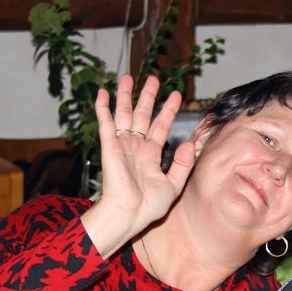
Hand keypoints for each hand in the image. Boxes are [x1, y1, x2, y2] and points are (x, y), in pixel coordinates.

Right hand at [82, 74, 195, 257]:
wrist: (130, 213)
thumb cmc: (149, 206)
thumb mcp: (173, 185)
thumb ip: (182, 165)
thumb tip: (189, 144)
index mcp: (151, 155)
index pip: (161, 126)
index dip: (168, 110)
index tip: (176, 94)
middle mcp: (136, 147)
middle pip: (142, 115)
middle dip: (147, 96)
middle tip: (153, 78)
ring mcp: (122, 145)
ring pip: (124, 114)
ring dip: (125, 95)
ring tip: (128, 77)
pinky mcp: (109, 146)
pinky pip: (105, 123)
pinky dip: (103, 108)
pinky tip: (102, 93)